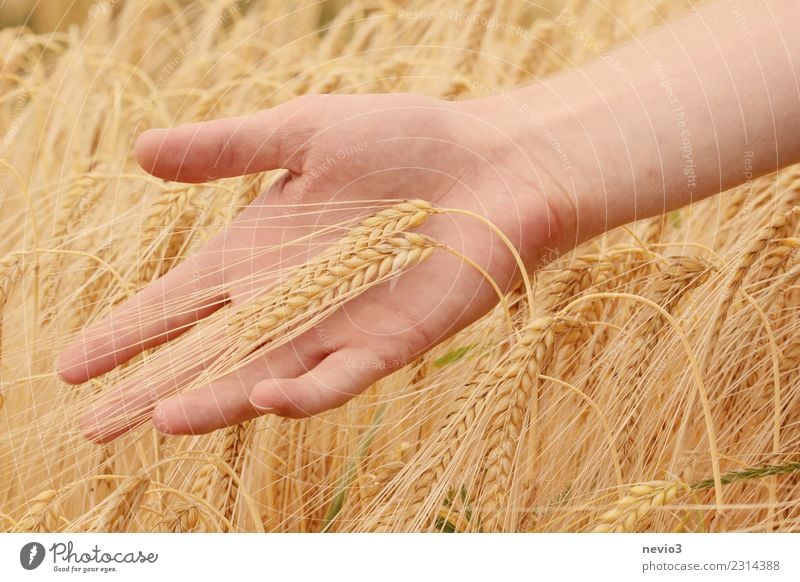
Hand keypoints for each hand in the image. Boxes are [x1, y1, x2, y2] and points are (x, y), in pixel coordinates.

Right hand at [57, 92, 572, 441]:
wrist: (490, 163)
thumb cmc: (404, 140)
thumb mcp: (305, 132)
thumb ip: (228, 149)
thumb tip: (140, 152)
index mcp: (258, 253)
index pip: (176, 302)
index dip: (125, 332)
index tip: (72, 363)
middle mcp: (287, 300)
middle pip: (205, 355)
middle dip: (147, 389)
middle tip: (92, 425)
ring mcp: (335, 327)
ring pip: (262, 378)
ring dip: (213, 403)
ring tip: (157, 420)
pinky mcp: (387, 345)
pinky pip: (338, 378)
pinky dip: (304, 393)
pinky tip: (264, 397)